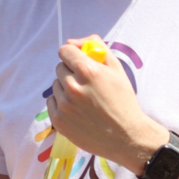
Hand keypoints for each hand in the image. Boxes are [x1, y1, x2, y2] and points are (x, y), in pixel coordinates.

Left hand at [47, 37, 166, 170]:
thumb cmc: (123, 100)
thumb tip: (71, 42)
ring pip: (56, 85)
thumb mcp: (117, 69)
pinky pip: (52, 101)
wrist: (127, 136)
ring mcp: (64, 105)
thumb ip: (96, 48)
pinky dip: (62, 103)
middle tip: (87, 85)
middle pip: (59, 67)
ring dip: (66, 88)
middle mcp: (73, 87)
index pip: (65, 50)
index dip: (73, 55)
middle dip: (71, 72)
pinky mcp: (58, 120)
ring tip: (85, 100)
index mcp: (88, 71)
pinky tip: (78, 110)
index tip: (80, 62)